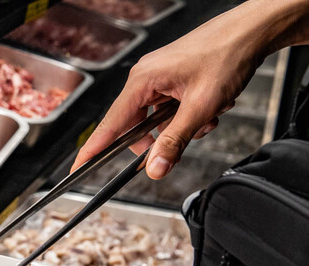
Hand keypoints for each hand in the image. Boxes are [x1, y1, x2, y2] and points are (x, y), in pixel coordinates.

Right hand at [72, 0, 278, 179]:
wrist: (251, 32)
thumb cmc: (227, 55)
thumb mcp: (200, 107)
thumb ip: (175, 141)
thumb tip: (155, 169)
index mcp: (142, 81)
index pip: (110, 124)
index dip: (92, 150)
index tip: (77, 169)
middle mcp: (144, 79)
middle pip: (135, 126)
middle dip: (159, 139)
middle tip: (177, 148)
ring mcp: (158, 78)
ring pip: (156, 120)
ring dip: (180, 127)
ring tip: (206, 119)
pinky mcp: (171, 79)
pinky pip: (169, 110)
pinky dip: (188, 116)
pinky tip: (209, 109)